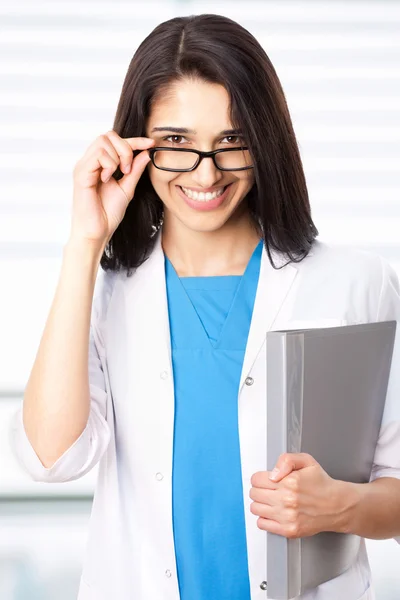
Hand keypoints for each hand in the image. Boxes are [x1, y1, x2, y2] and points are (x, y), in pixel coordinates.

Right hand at [71, 130, 154, 245]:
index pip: (115, 141)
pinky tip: (108, 179)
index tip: (151, 144)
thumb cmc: (107, 214)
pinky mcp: (81, 173)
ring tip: (118, 175)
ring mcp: (84, 166)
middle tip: (128, 170)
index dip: (135, 140)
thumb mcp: (127, 188)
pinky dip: (109, 164)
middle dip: (126, 148)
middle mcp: (89, 162)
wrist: (97, 232)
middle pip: (108, 135)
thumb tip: (146, 153)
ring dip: (118, 157)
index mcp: (99, 164)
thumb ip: (135, 170)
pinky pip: (98, 155)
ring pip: (103, 141)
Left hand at [249, 453, 344, 537]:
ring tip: (271, 501)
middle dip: (259, 489)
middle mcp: (287, 500)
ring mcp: (287, 517)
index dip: (260, 478)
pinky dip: (265, 518)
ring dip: (260, 503)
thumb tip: (273, 473)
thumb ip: (286, 460)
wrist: (337, 505)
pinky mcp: (289, 530)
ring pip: (255, 508)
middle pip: (254, 494)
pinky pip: (262, 524)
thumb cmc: (321, 483)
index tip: (266, 480)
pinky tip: (274, 512)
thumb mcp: (306, 461)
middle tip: (269, 490)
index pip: (256, 479)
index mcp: (289, 482)